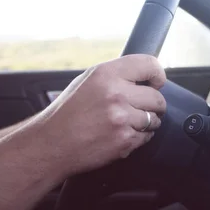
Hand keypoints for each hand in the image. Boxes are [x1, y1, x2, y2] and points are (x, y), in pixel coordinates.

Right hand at [34, 54, 166, 175]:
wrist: (51, 144)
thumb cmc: (69, 113)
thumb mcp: (88, 81)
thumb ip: (117, 76)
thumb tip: (147, 77)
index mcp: (106, 74)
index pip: (149, 65)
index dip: (158, 75)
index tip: (156, 83)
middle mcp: (116, 94)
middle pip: (157, 97)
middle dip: (153, 105)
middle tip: (141, 109)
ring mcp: (122, 118)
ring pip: (155, 119)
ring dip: (147, 123)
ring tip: (127, 123)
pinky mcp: (125, 140)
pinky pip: (147, 137)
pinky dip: (139, 137)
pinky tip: (121, 134)